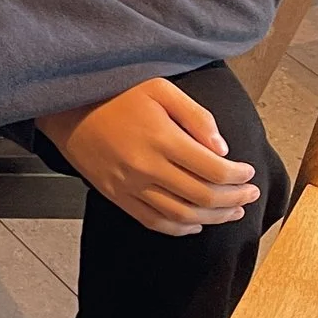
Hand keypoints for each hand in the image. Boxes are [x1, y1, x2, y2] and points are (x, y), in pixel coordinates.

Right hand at [37, 76, 259, 235]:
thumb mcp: (160, 89)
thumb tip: (222, 148)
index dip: (239, 176)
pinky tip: (195, 224)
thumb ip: (196, 116)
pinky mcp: (116, 195)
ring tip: (231, 211)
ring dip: (214, 218)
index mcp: (161, 138)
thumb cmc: (115, 94)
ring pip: (183, 215)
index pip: (214, 170)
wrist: (67, 108)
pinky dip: (179, 229)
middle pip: (203, 196)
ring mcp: (129, 185)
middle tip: (250, 194)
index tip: (249, 173)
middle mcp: (146, 166)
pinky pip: (153, 221)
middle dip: (235, 199)